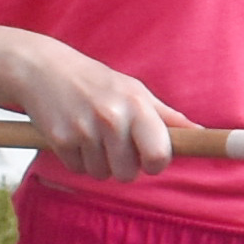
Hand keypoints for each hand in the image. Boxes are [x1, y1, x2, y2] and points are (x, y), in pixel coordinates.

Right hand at [0, 36, 180, 179]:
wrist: (42, 68)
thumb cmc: (97, 82)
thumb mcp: (135, 91)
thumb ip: (167, 117)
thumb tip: (201, 133)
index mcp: (137, 105)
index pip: (159, 155)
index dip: (156, 164)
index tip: (150, 159)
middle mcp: (112, 118)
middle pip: (128, 173)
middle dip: (124, 166)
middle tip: (115, 144)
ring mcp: (84, 130)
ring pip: (102, 174)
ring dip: (99, 163)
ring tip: (93, 136)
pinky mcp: (59, 140)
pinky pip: (78, 169)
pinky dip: (77, 160)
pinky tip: (73, 136)